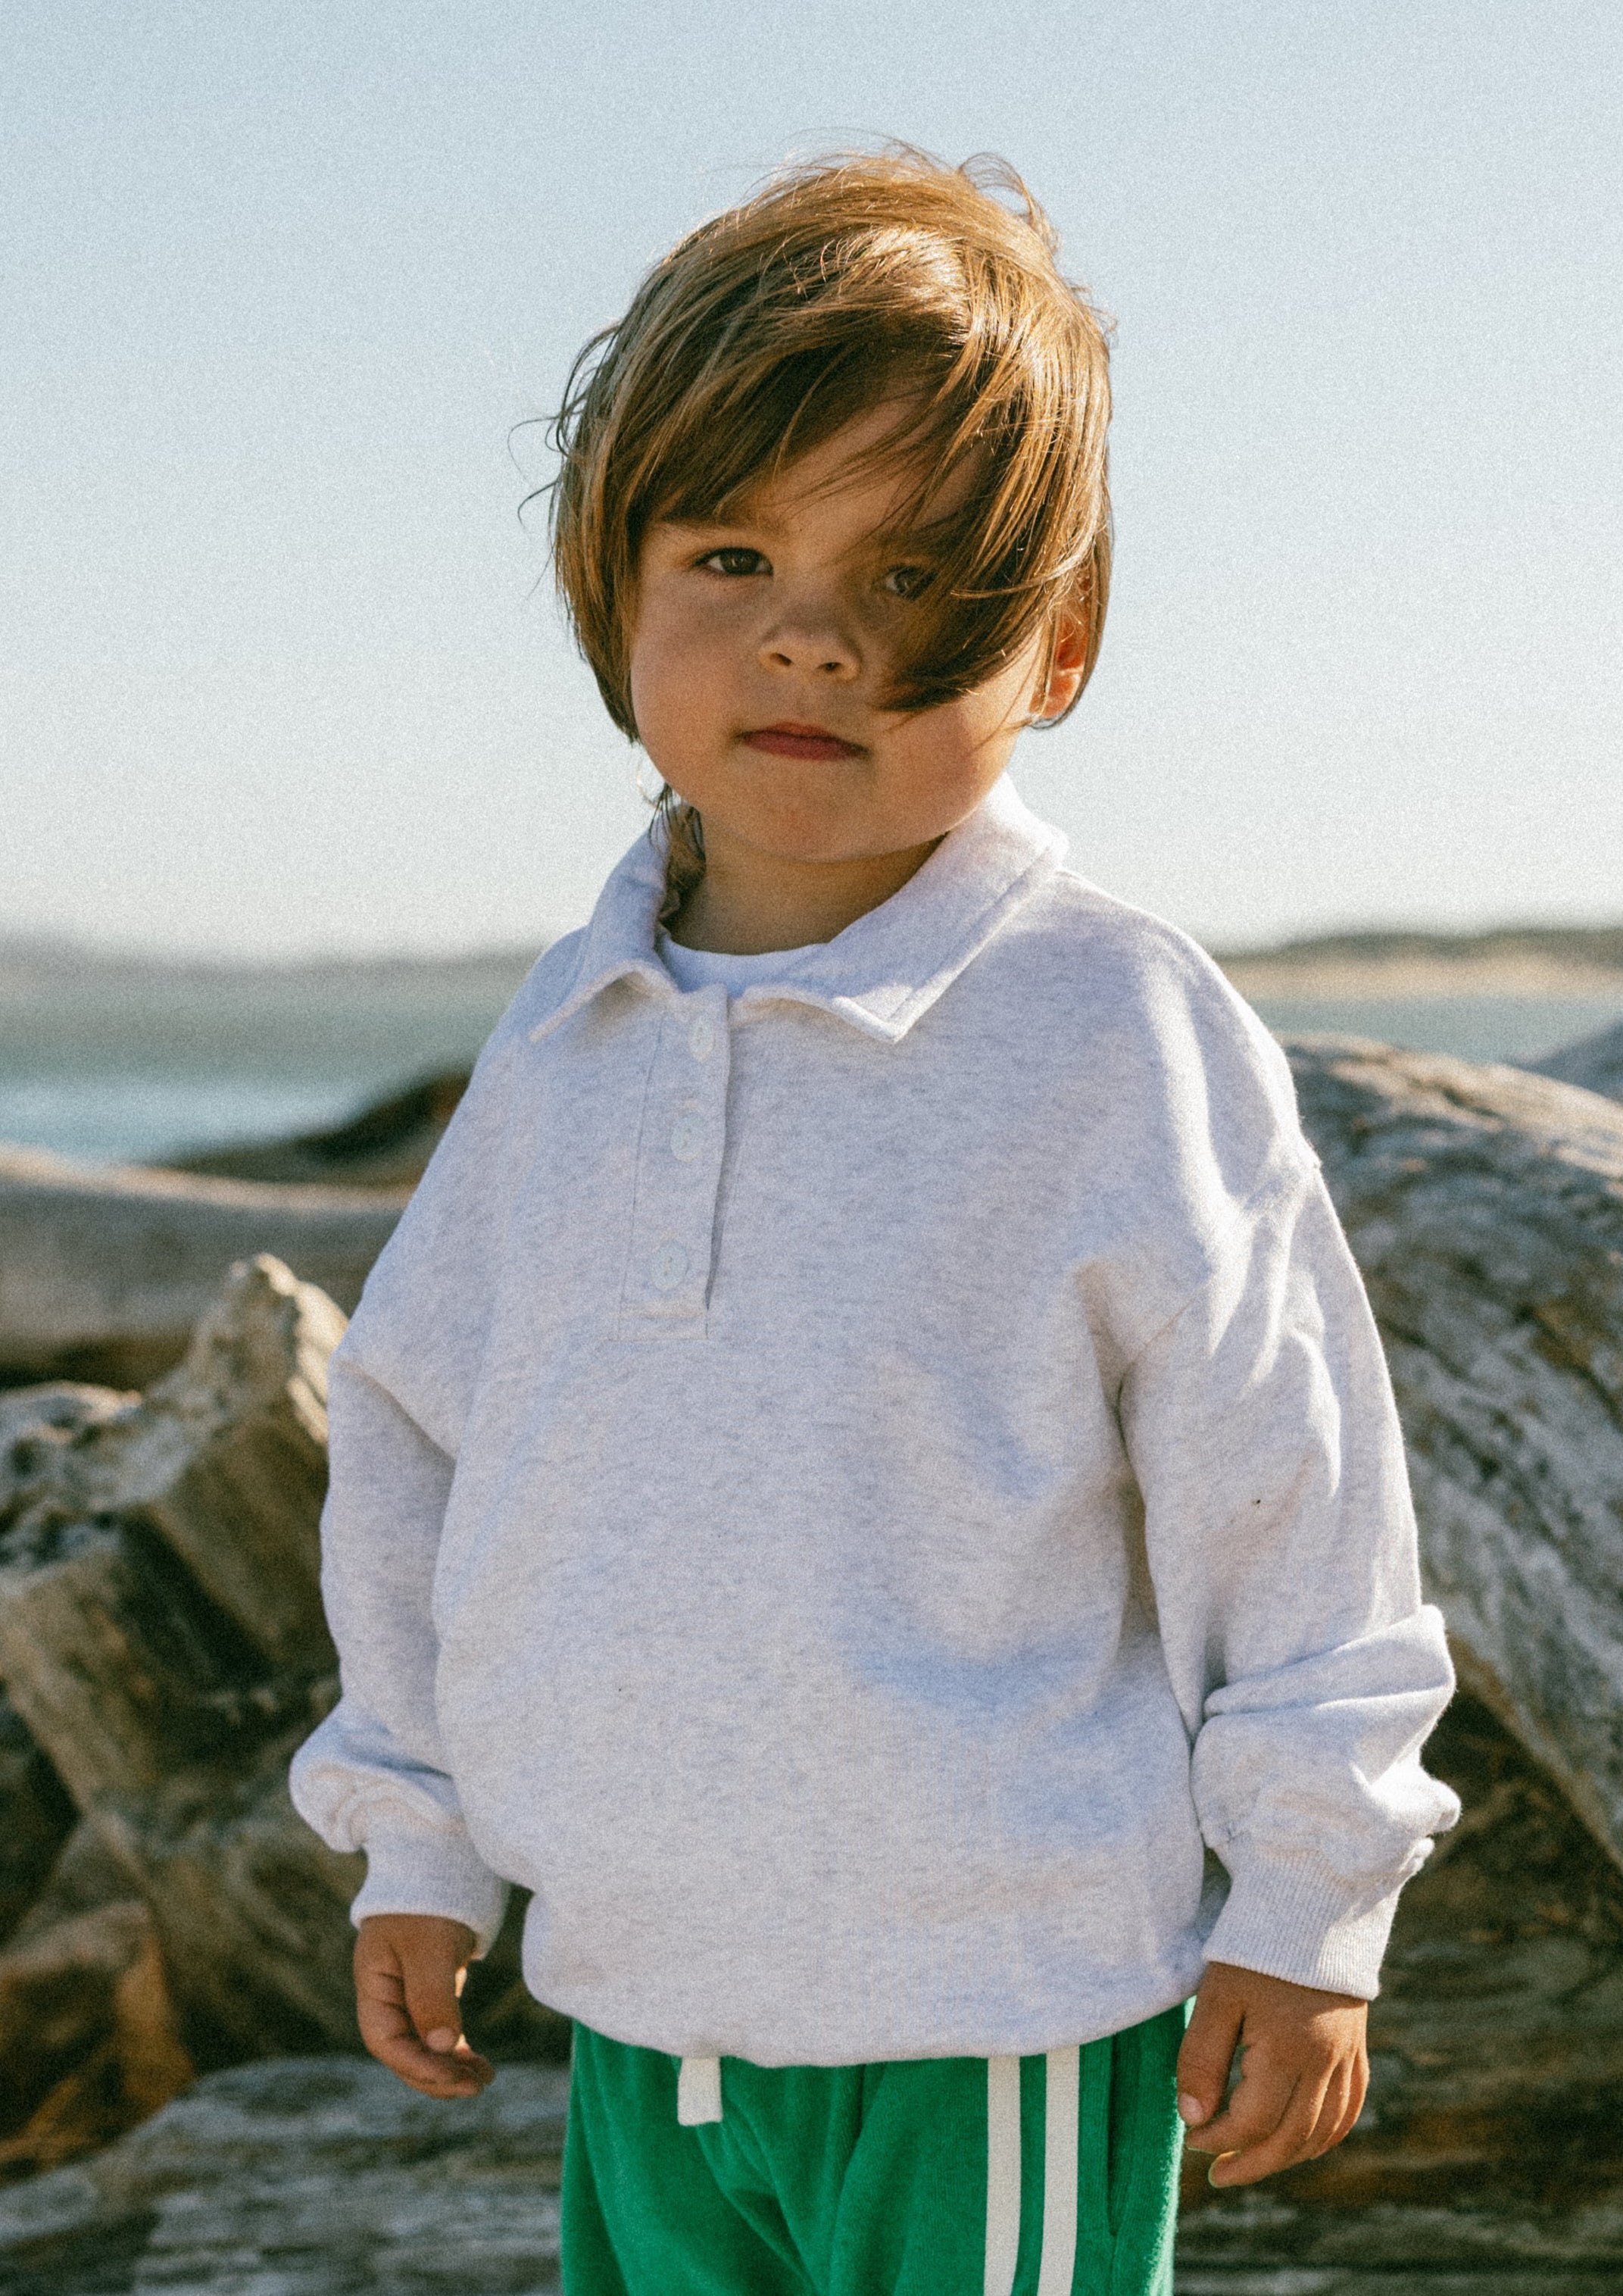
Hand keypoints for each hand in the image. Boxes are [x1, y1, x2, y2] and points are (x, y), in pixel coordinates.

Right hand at [354, 1914, 495, 2098]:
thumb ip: (431, 1995)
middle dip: (436, 2075)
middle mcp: (386, 1994)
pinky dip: (455, 2050)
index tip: (453, 2076)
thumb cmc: (429, 1899)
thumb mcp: (429, 1946)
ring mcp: (408, 1993)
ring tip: (483, 2079)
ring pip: (423, 2046)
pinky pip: (438, 2031)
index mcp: (373, 1984)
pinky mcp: (431, 1988)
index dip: (417, 2065)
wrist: (440, 1858)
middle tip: (475, 2086)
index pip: (386, 2040)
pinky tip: (476, 2063)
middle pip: (403, 2051)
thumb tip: (442, 2046)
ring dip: (449, 2068)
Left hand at [1176, 1959, 1366, 2185]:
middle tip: (1217, 2174)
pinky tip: (1301, 2143)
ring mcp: (1347, 2058)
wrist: (1311, 1904)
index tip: (1191, 2137)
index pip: (1253, 2122)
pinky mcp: (1356, 2049)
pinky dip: (1324, 2136)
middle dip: (1251, 2164)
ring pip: (1322, 2132)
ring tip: (1251, 2163)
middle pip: (1291, 2139)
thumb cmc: (1255, 1948)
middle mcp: (1326, 2064)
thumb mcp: (1218, 1998)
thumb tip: (1194, 2120)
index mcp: (1289, 2052)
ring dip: (1287, 2157)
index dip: (1218, 2138)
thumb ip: (1202, 2060)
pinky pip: (1348, 2110)